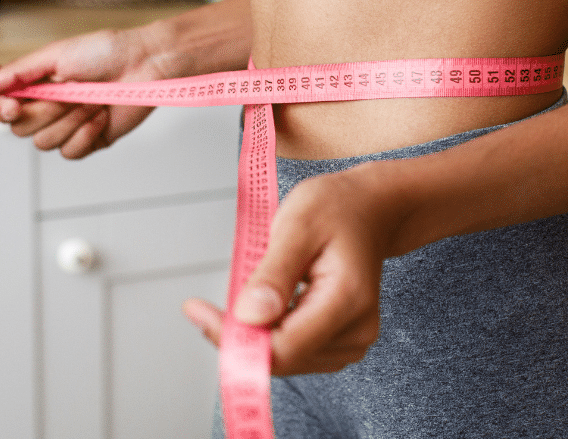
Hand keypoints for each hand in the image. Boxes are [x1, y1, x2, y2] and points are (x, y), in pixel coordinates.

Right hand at [0, 28, 175, 159]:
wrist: (145, 64)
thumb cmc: (106, 52)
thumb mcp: (57, 55)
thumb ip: (20, 72)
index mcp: (36, 86)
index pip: (2, 110)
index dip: (3, 112)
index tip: (14, 105)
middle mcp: (48, 109)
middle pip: (21, 130)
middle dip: (46, 111)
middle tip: (70, 91)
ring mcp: (69, 127)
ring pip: (45, 143)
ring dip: (70, 120)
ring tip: (92, 99)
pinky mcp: (90, 141)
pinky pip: (71, 152)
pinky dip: (85, 134)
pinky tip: (100, 115)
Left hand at [183, 165, 402, 375]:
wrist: (369, 209)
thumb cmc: (337, 209)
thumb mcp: (298, 223)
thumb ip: (273, 273)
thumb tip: (247, 316)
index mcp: (348, 299)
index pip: (285, 347)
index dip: (234, 339)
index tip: (198, 312)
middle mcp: (356, 329)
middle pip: (282, 358)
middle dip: (238, 336)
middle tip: (203, 307)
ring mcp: (351, 340)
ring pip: (284, 359)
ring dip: (252, 335)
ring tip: (242, 297)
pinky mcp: (341, 342)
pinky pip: (294, 352)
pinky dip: (268, 334)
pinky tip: (261, 308)